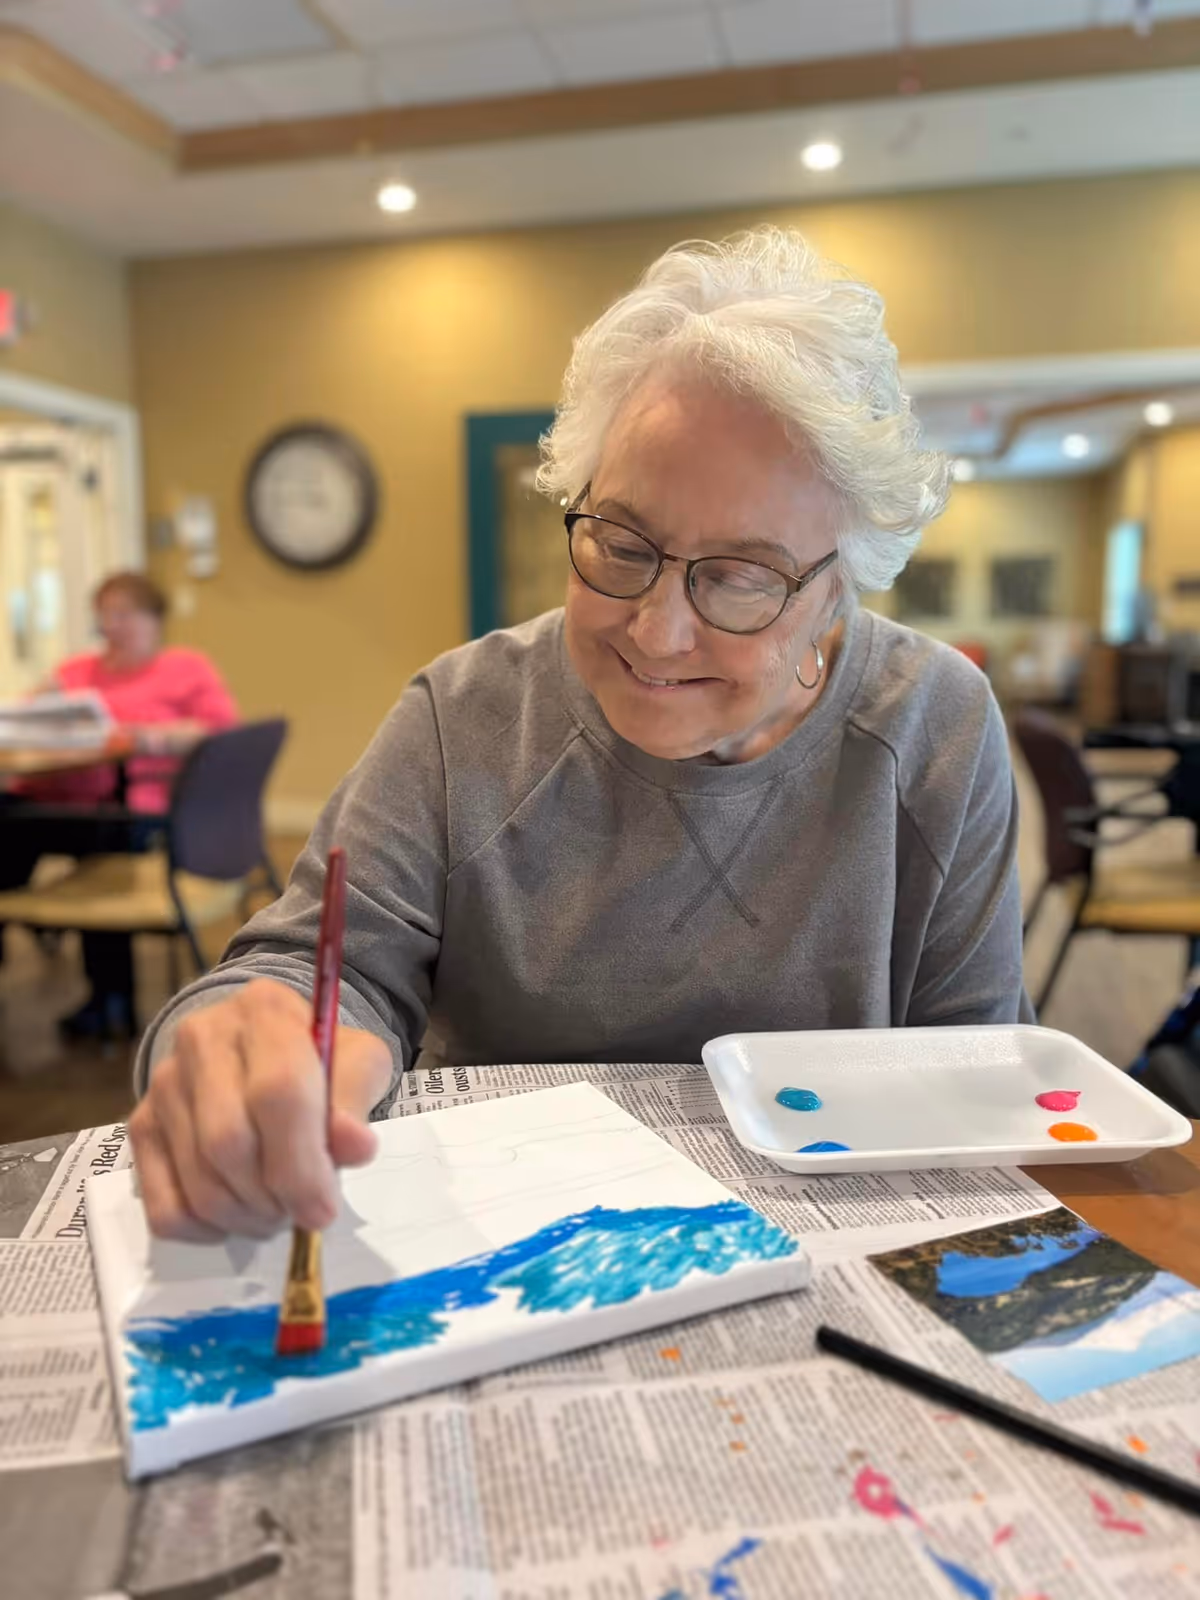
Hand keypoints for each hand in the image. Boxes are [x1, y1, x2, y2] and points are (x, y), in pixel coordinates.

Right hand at [130, 978, 392, 1240]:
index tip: (324, 1210)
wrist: (265, 1052)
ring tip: (278, 1212)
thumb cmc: (319, 1061)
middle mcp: (201, 1039)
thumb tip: (354, 1146)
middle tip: (303, 1214)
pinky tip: (238, 1216)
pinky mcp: (141, 1127)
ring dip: (246, 1218)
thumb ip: (355, 1099)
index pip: (277, 1091)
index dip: (302, 1163)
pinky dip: (207, 1232)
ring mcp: (163, 1084)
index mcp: (264, 1011)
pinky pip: (166, 1209)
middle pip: (228, 1143)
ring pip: (198, 1183)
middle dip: (273, 1199)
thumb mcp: (356, 1062)